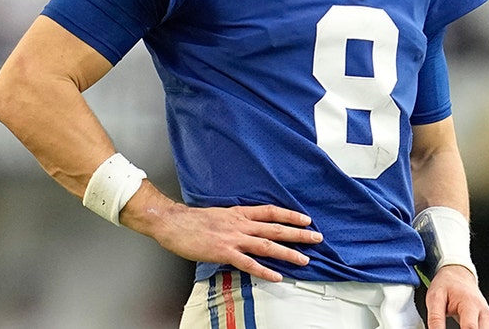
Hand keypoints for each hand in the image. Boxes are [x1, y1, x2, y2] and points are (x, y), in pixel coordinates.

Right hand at [123, 190, 322, 281]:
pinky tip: (276, 276)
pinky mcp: (224, 252)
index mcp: (237, 213)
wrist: (171, 222)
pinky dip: (264, 270)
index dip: (289, 215)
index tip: (305, 219)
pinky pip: (248, 263)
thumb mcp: (218, 214)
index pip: (270, 211)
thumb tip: (245, 227)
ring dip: (287, 253)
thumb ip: (233, 221)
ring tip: (304, 260)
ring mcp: (232, 238)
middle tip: (316, 237)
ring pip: (266, 245)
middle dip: (298, 233)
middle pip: (275, 228)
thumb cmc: (190, 220)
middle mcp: (239, 223)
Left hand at [425, 265, 488, 328]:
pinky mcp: (488, 321)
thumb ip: (435, 318)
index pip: (470, 328)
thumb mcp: (434, 298)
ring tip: (457, 324)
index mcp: (470, 304)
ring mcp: (487, 317)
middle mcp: (483, 312)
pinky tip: (462, 328)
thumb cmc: (446, 284)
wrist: (458, 275)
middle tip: (450, 328)